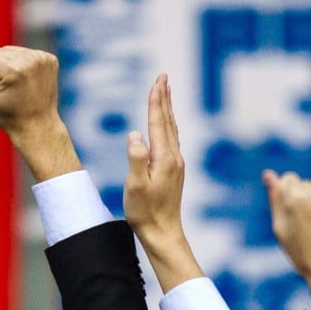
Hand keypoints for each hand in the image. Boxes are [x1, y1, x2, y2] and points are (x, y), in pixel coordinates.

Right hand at [0, 46, 80, 180]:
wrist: (38, 126)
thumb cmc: (6, 115)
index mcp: (12, 69)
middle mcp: (29, 60)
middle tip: (10, 91)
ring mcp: (42, 58)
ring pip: (11, 52)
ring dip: (10, 66)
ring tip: (18, 86)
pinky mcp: (50, 59)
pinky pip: (25, 54)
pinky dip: (23, 66)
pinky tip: (28, 82)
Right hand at [123, 76, 202, 288]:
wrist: (163, 232)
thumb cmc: (145, 212)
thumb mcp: (135, 186)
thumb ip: (136, 157)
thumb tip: (134, 133)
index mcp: (163, 158)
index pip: (158, 122)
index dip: (156, 100)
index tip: (157, 81)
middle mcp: (173, 157)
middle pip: (168, 121)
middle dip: (164, 98)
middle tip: (163, 77)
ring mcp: (175, 164)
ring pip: (171, 129)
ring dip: (167, 109)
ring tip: (165, 93)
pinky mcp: (173, 171)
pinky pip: (171, 139)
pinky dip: (168, 125)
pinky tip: (166, 124)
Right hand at [264, 171, 310, 292]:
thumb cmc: (303, 254)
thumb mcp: (281, 228)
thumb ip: (274, 198)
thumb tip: (268, 173)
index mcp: (294, 199)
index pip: (289, 179)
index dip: (289, 198)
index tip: (294, 215)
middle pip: (306, 185)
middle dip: (305, 200)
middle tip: (309, 227)